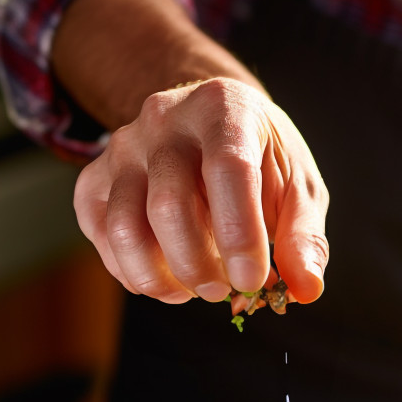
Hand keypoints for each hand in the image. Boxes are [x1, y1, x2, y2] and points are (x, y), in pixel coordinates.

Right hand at [73, 77, 328, 305]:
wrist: (210, 123)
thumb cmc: (261, 157)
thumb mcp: (298, 186)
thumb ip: (303, 237)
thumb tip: (305, 288)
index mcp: (225, 109)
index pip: (227, 171)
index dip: (239, 235)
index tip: (251, 281)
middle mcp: (166, 119)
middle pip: (168, 205)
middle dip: (197, 266)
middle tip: (223, 292)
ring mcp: (124, 146)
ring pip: (124, 225)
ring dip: (158, 277)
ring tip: (192, 291)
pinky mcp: (96, 174)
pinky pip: (100, 232)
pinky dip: (130, 271)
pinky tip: (164, 278)